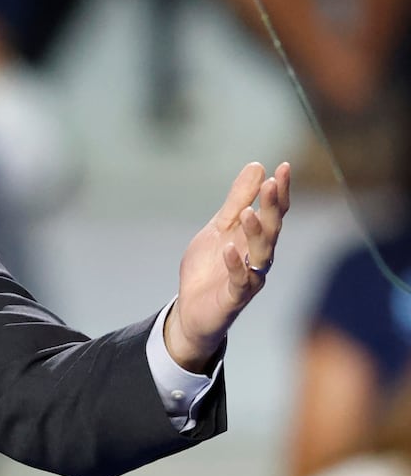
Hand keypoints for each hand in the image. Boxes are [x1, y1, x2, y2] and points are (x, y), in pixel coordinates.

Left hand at [167, 161, 291, 371]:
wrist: (191, 309)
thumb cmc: (209, 267)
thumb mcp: (219, 228)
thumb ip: (237, 201)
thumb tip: (257, 167)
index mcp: (256, 238)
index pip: (273, 212)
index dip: (280, 191)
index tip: (283, 167)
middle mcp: (259, 257)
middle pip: (272, 229)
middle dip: (272, 207)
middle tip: (272, 184)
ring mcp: (249, 277)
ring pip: (261, 254)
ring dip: (256, 233)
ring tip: (249, 213)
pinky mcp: (234, 297)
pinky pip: (239, 280)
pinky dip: (235, 265)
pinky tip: (229, 249)